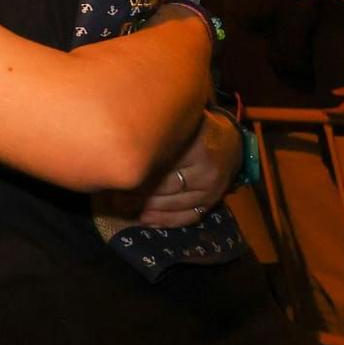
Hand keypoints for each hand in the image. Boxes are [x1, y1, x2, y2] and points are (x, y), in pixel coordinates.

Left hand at [101, 109, 240, 226]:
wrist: (230, 142)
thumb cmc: (194, 129)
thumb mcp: (178, 123)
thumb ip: (156, 134)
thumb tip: (118, 147)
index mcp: (194, 145)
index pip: (159, 164)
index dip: (135, 173)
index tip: (114, 177)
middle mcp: (205, 169)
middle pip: (165, 187)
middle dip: (136, 194)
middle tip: (113, 196)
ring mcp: (212, 189)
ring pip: (174, 205)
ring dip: (146, 209)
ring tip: (123, 207)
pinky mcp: (214, 202)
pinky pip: (188, 217)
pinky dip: (165, 221)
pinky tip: (145, 220)